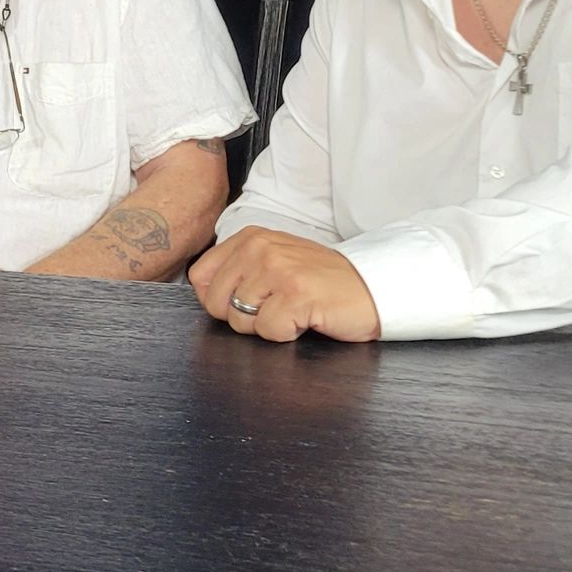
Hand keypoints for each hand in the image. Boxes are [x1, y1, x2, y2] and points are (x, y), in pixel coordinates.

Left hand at [188, 227, 379, 342]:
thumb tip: (202, 291)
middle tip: (276, 307)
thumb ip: (238, 269)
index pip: (200, 277)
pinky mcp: (296, 294)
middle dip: (242, 317)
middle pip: (215, 303)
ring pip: (239, 320)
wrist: (372, 288)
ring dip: (267, 326)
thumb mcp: (274, 261)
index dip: (218, 300)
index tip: (249, 300)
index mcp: (250, 238)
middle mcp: (260, 248)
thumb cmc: (322, 282)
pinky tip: (305, 318)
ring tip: (294, 310)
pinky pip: (268, 330)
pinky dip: (286, 334)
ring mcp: (278, 270)